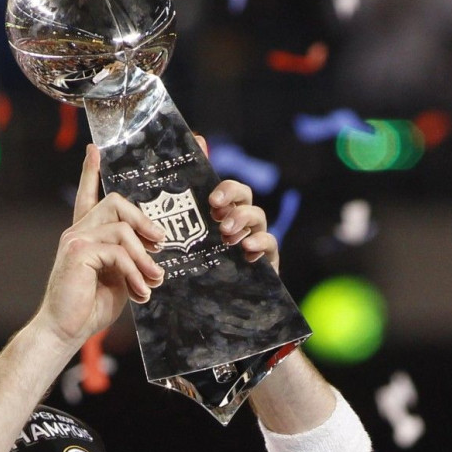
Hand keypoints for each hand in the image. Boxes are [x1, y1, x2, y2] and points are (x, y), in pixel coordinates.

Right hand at [36, 144, 166, 346]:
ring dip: (145, 258)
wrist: (65, 330)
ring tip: (154, 280)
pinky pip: (118, 251)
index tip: (95, 149)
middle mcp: (78, 232)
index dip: (91, 172)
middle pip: (116, 202)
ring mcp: (76, 239)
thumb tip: (156, 249)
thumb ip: (130, 258)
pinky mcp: (78, 252)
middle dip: (144, 221)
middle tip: (160, 244)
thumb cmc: (90, 307)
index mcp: (86, 235)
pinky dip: (134, 272)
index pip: (89, 195)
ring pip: (122, 229)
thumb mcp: (118, 277)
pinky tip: (139, 292)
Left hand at [194, 134, 278, 273]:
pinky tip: (247, 250)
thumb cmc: (194, 268)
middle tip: (217, 214)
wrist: (207, 307)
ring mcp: (255, 240)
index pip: (229, 190)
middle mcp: (240, 223)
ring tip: (226, 234)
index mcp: (220, 214)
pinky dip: (260, 243)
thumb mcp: (181, 237)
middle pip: (246, 198)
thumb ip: (182, 200)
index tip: (212, 201)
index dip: (226, 190)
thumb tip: (193, 144)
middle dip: (234, 201)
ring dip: (242, 220)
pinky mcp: (266, 261)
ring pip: (258, 218)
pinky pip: (270, 245)